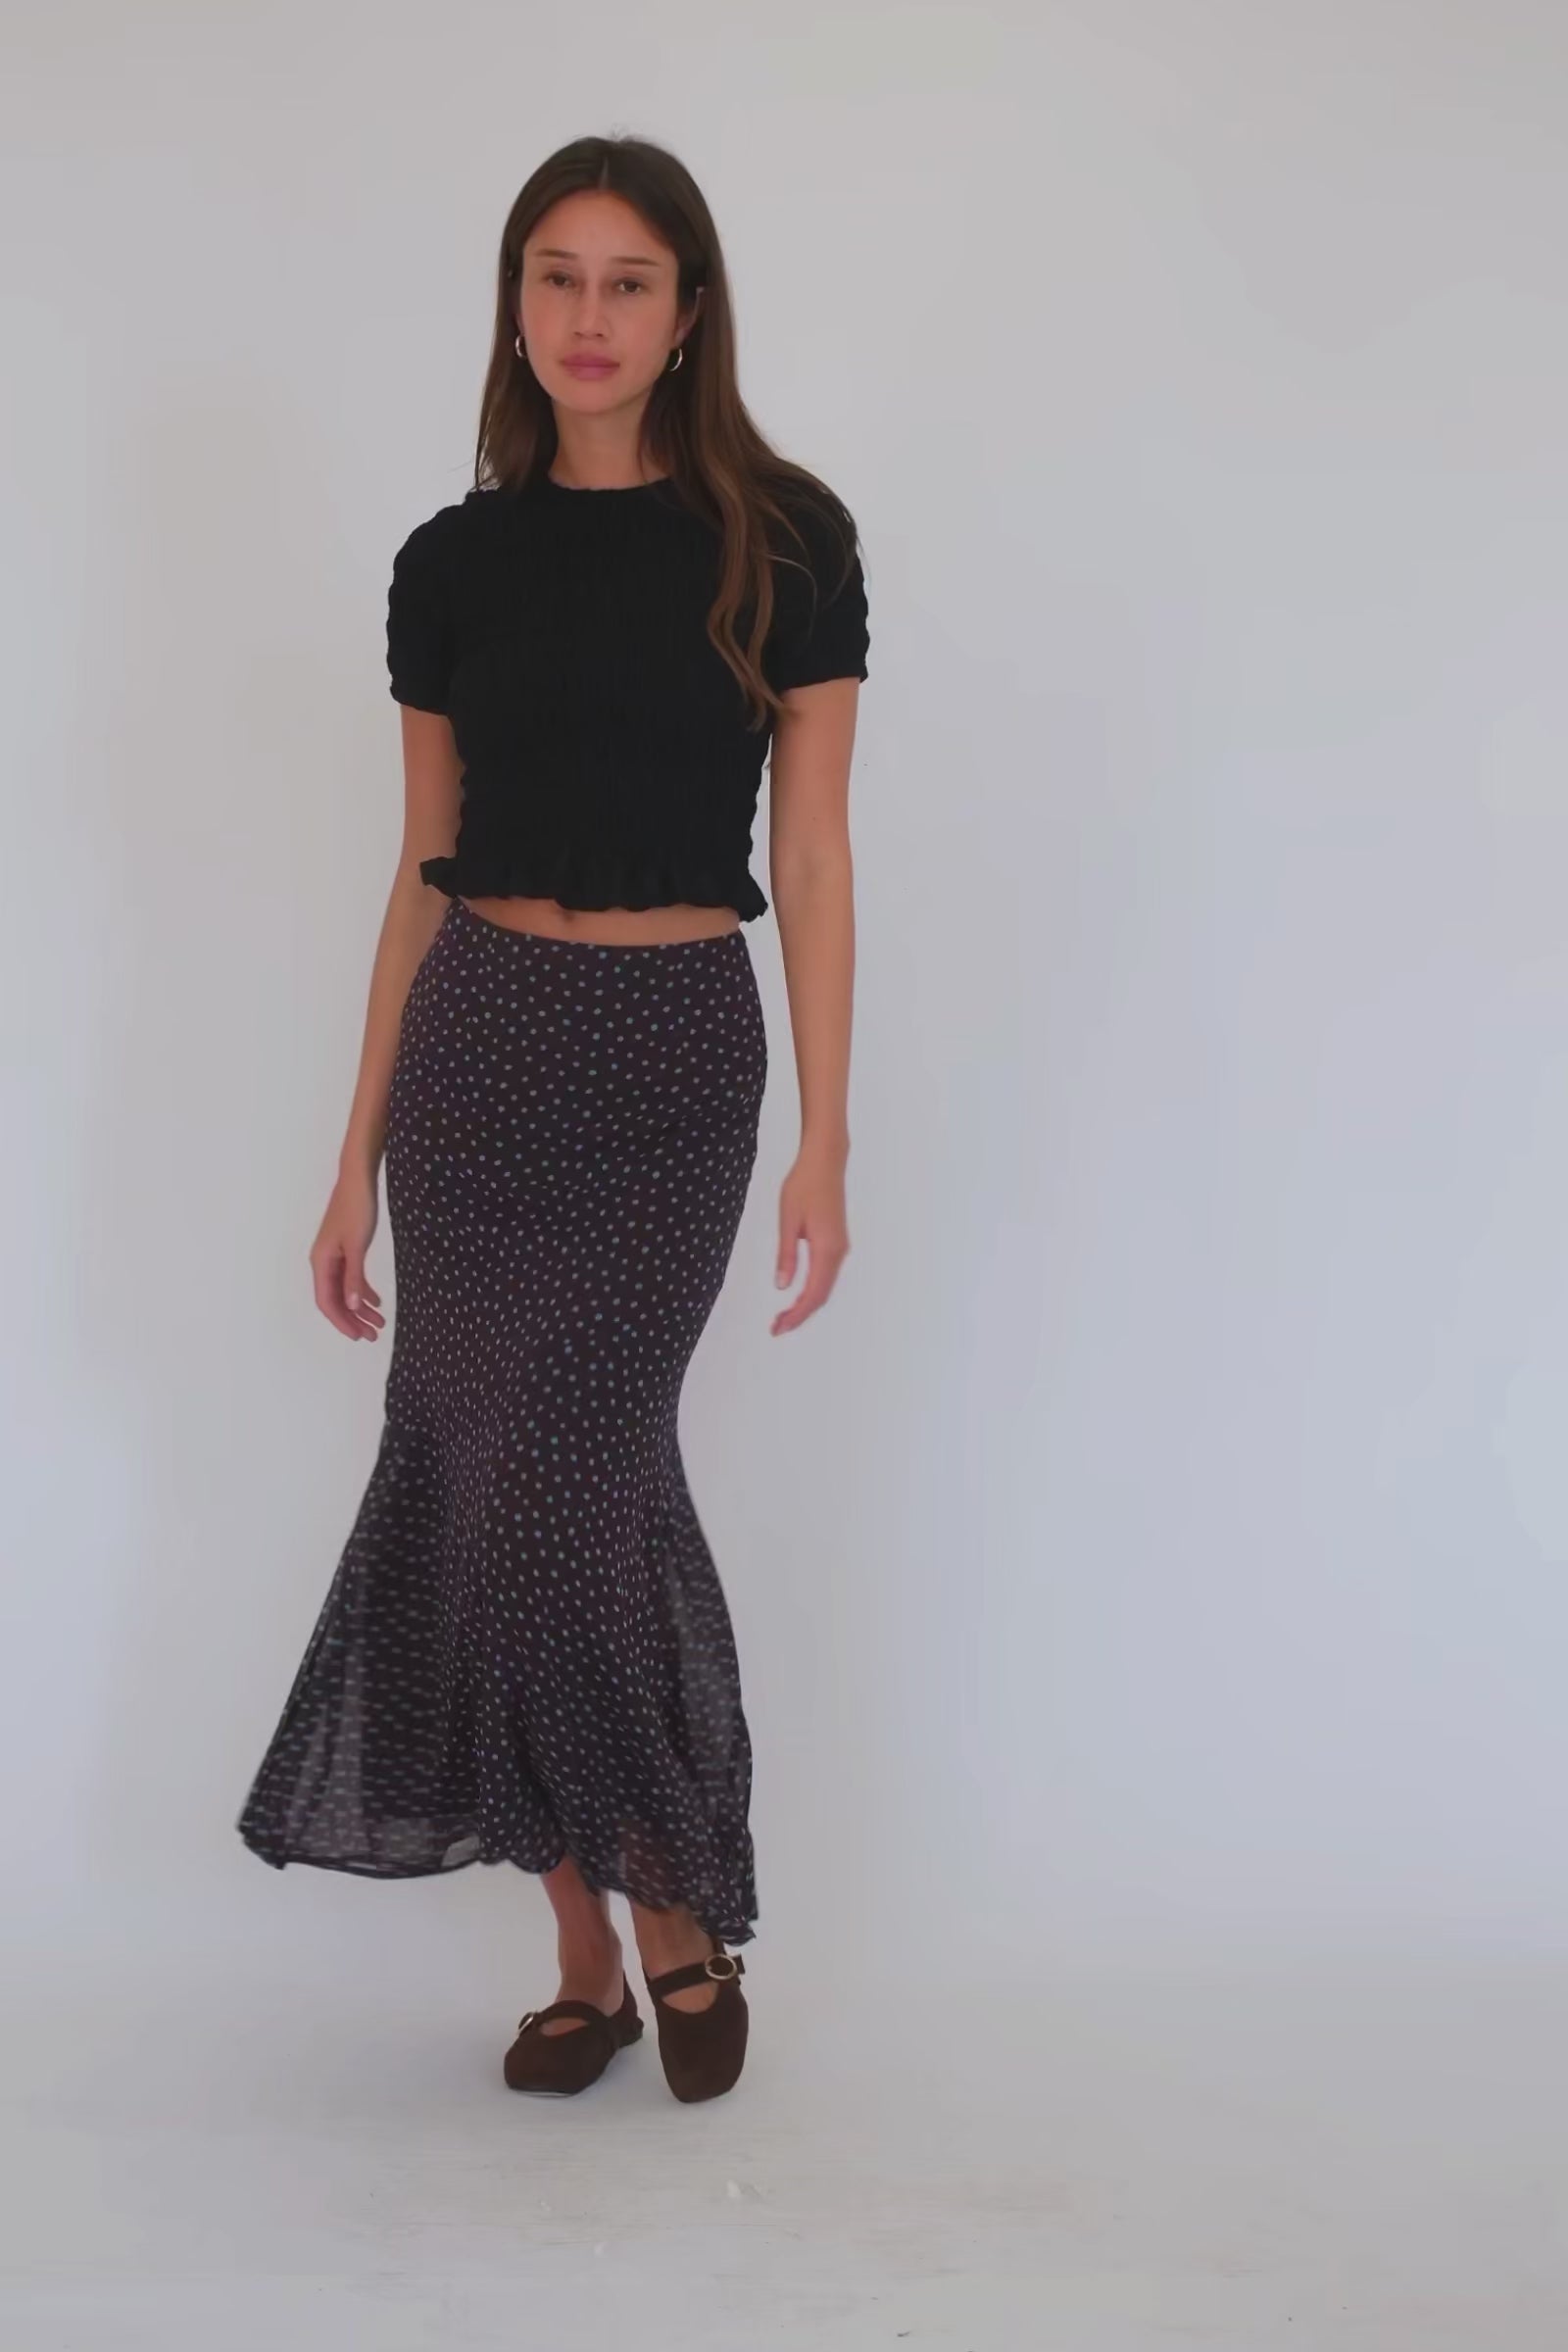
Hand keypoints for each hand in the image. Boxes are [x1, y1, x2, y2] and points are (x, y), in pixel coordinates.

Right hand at [309, 1168, 387, 1340]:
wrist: (357, 1180)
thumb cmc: (356, 1208)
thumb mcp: (357, 1246)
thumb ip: (354, 1277)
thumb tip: (353, 1305)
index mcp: (321, 1262)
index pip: (327, 1302)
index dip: (342, 1322)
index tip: (358, 1336)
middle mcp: (323, 1262)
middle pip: (335, 1300)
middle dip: (353, 1319)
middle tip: (373, 1335)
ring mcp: (334, 1256)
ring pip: (344, 1290)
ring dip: (360, 1308)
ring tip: (379, 1323)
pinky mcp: (345, 1250)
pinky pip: (350, 1277)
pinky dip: (362, 1290)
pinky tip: (376, 1301)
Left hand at [772, 1145, 849, 1335]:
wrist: (825, 1162)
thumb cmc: (804, 1185)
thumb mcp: (788, 1220)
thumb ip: (786, 1255)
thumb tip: (782, 1286)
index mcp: (827, 1249)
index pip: (813, 1294)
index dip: (796, 1315)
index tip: (778, 1328)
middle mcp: (838, 1252)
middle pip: (821, 1295)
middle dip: (800, 1315)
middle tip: (776, 1328)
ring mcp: (840, 1248)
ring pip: (825, 1287)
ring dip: (806, 1304)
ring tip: (783, 1316)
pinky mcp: (837, 1242)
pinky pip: (826, 1275)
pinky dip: (812, 1290)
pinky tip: (797, 1295)